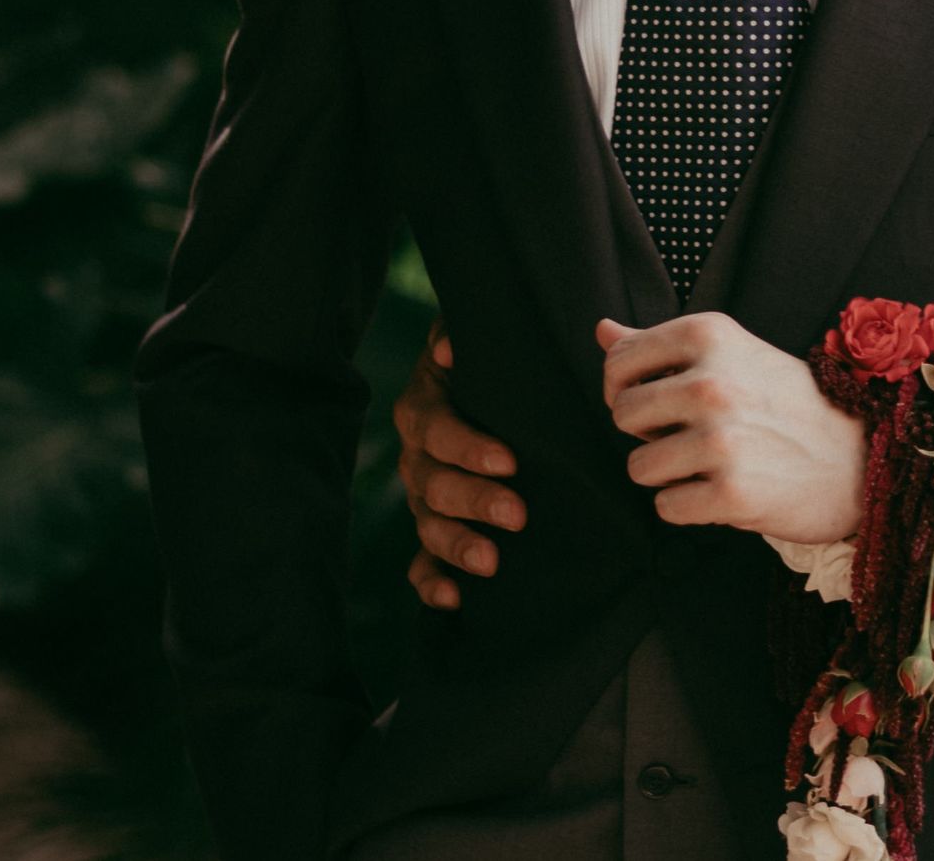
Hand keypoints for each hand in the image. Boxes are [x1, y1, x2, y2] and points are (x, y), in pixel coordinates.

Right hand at [392, 323, 526, 611]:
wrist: (490, 384)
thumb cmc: (491, 360)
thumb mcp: (482, 337)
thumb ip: (461, 334)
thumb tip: (447, 348)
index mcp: (423, 407)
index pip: (436, 429)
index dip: (468, 447)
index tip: (510, 461)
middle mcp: (416, 455)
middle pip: (432, 484)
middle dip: (474, 501)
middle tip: (517, 513)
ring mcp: (422, 496)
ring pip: (428, 525)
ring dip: (457, 546)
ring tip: (492, 562)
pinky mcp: (434, 527)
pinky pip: (420, 563)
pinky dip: (432, 583)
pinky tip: (454, 600)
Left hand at [596, 312, 863, 541]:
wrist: (860, 458)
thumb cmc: (787, 403)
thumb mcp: (731, 354)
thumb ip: (660, 345)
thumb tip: (601, 331)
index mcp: (710, 335)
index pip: (618, 361)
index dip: (629, 387)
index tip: (662, 398)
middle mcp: (712, 381)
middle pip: (621, 413)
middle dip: (648, 432)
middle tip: (693, 434)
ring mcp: (722, 439)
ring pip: (638, 465)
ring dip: (668, 473)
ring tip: (712, 463)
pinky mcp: (731, 493)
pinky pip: (665, 506)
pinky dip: (690, 506)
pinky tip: (725, 490)